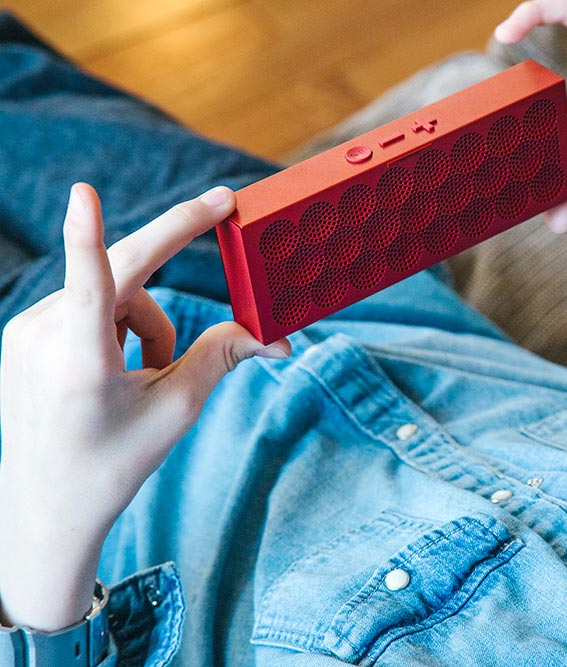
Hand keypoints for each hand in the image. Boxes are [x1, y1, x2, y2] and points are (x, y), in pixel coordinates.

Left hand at [0, 183, 288, 630]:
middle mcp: (44, 338)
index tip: (83, 191)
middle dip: (166, 306)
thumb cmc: (115, 463)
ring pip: (110, 294)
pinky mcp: (21, 334)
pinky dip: (115, 329)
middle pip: (125, 278)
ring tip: (145, 377)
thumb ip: (222, 356)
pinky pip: (86, 306)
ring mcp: (26, 332)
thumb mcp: (177, 410)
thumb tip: (275, 335)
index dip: (88, 233)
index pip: (93, 285)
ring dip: (143, 324)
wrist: (49, 507)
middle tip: (205, 267)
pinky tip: (113, 372)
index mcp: (82, 362)